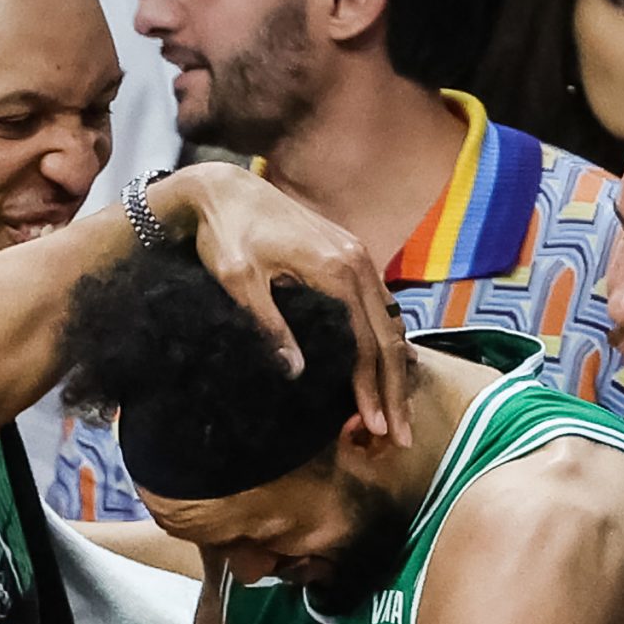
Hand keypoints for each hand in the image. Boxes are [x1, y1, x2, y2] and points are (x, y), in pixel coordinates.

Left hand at [169, 164, 412, 448]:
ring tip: (393, 412)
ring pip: (391, 322)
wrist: (224, 189)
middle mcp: (358, 261)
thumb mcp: (239, 281)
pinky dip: (385, 343)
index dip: (371, 388)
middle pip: (389, 337)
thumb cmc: (227, 233)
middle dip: (395, 389)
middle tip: (399, 435)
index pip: (367, 342)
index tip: (373, 426)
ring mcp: (359, 256)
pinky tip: (383, 370)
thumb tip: (298, 373)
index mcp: (337, 269)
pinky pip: (380, 306)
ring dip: (393, 369)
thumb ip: (269, 325)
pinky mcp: (350, 256)